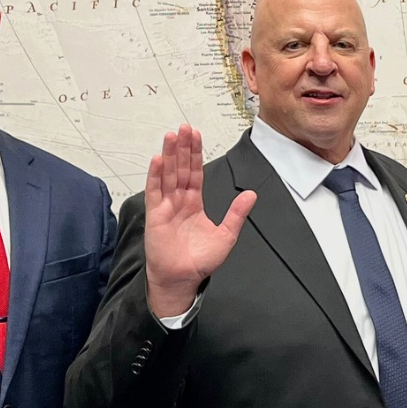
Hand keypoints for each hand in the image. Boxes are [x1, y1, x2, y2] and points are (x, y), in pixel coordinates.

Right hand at [143, 125, 257, 318]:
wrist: (183, 279)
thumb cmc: (200, 261)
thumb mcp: (226, 235)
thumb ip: (236, 214)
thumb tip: (251, 195)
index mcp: (194, 203)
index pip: (195, 172)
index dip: (196, 154)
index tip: (196, 136)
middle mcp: (179, 201)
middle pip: (181, 168)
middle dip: (182, 148)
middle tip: (184, 128)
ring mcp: (166, 206)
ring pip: (168, 174)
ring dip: (169, 155)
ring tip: (171, 136)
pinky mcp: (156, 215)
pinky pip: (155, 191)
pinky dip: (156, 175)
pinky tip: (158, 160)